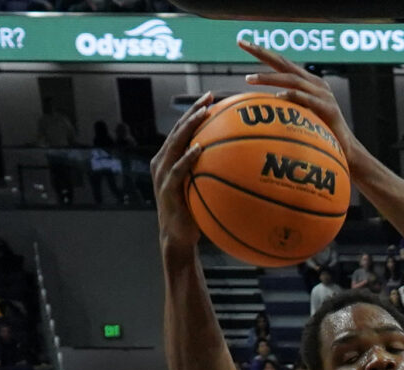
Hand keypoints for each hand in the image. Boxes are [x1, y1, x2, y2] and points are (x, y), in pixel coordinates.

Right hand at [150, 93, 223, 252]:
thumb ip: (212, 172)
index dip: (194, 111)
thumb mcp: (202, 188)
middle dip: (193, 112)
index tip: (211, 97)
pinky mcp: (166, 190)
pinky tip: (199, 149)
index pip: (182, 129)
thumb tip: (242, 161)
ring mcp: (162, 175)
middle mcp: (161, 161)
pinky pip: (177, 170)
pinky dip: (187, 158)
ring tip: (204, 114)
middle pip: (177, 130)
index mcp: (168, 158)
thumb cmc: (194, 213)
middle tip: (209, 97)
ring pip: (175, 144)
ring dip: (190, 127)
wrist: (179, 238)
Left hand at [241, 43, 378, 183]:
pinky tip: (278, 96)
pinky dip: (292, 96)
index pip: (282, 63)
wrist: (346, 151)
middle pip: (284, 64)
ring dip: (269, 78)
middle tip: (242, 43)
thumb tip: (262, 105)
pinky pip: (307, 100)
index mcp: (308, 82)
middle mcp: (315, 84)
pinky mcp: (328, 109)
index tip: (242, 42)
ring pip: (292, 80)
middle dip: (262, 52)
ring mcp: (323, 95)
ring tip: (250, 79)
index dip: (262, 52)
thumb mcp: (300, 116)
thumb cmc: (320, 135)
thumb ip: (286, 107)